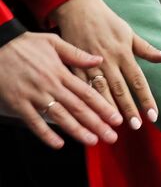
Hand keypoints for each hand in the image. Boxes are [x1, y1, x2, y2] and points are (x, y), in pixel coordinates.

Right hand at [0, 31, 118, 147]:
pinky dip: (45, 134)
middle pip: (77, 108)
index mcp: (60, 72)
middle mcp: (49, 85)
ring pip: (59, 116)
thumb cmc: (23, 44)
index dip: (103, 107)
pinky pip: (33, 121)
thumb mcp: (52, 42)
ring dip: (77, 131)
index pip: (87, 93)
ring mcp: (33, 95)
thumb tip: (99, 59)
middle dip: (96, 124)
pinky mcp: (18, 102)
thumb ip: (76, 54)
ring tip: (92, 141)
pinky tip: (58, 144)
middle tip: (111, 137)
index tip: (117, 119)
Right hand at [52, 0, 160, 129]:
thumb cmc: (106, 20)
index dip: (147, 99)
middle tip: (135, 127)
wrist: (75, 6)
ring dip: (107, 107)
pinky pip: (81, 83)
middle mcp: (108, 60)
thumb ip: (147, 50)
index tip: (153, 117)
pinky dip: (86, 98)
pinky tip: (90, 112)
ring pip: (100, 89)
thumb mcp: (129, 33)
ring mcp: (89, 62)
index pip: (138, 81)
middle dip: (128, 109)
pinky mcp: (74, 62)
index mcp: (123, 53)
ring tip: (114, 125)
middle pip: (120, 89)